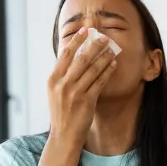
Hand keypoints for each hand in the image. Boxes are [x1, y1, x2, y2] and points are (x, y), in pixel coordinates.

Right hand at [46, 27, 117, 145]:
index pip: (66, 54)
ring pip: (92, 69)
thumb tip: (71, 56)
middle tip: (104, 37)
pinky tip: (113, 64)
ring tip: (112, 49)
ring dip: (103, 57)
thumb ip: (62, 76)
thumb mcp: (55, 92)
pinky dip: (107, 71)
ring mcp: (75, 93)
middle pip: (81, 58)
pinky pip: (100, 82)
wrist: (64, 135)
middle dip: (94, 46)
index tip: (86, 31)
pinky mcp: (87, 101)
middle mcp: (63, 84)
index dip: (77, 40)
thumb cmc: (61, 112)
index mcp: (53, 79)